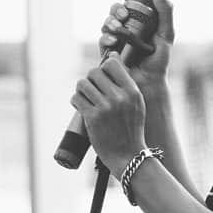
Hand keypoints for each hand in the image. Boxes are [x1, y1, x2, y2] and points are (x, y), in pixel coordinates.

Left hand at [70, 53, 145, 176]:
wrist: (128, 155)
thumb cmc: (131, 128)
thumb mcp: (136, 102)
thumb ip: (125, 81)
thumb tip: (112, 56)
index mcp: (132, 91)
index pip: (112, 64)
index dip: (104, 68)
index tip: (104, 77)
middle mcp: (120, 97)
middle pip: (94, 72)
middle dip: (91, 79)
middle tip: (93, 90)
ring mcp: (106, 107)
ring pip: (82, 84)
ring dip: (82, 90)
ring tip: (87, 99)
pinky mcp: (92, 118)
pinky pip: (76, 98)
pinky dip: (76, 101)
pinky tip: (82, 107)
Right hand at [99, 0, 174, 94]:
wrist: (149, 82)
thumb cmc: (160, 59)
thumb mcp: (167, 32)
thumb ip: (166, 10)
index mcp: (141, 19)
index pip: (131, 0)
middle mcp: (127, 26)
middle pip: (116, 9)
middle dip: (117, 8)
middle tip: (124, 14)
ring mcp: (116, 38)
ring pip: (107, 22)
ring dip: (110, 21)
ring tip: (118, 28)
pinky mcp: (108, 50)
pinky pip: (102, 39)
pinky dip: (106, 37)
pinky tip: (113, 42)